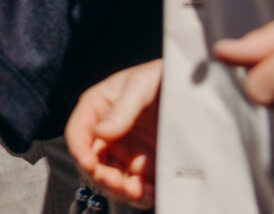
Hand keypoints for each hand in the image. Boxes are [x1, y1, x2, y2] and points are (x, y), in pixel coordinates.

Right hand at [66, 59, 160, 207]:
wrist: (195, 88)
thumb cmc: (163, 77)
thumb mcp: (141, 86)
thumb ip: (121, 109)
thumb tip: (100, 133)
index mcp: (98, 108)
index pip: (78, 133)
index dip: (79, 151)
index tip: (90, 165)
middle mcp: (108, 133)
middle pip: (92, 162)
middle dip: (101, 177)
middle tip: (118, 183)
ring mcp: (126, 151)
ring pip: (111, 179)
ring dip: (120, 191)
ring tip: (138, 191)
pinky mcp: (145, 166)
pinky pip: (135, 187)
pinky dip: (139, 196)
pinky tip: (150, 192)